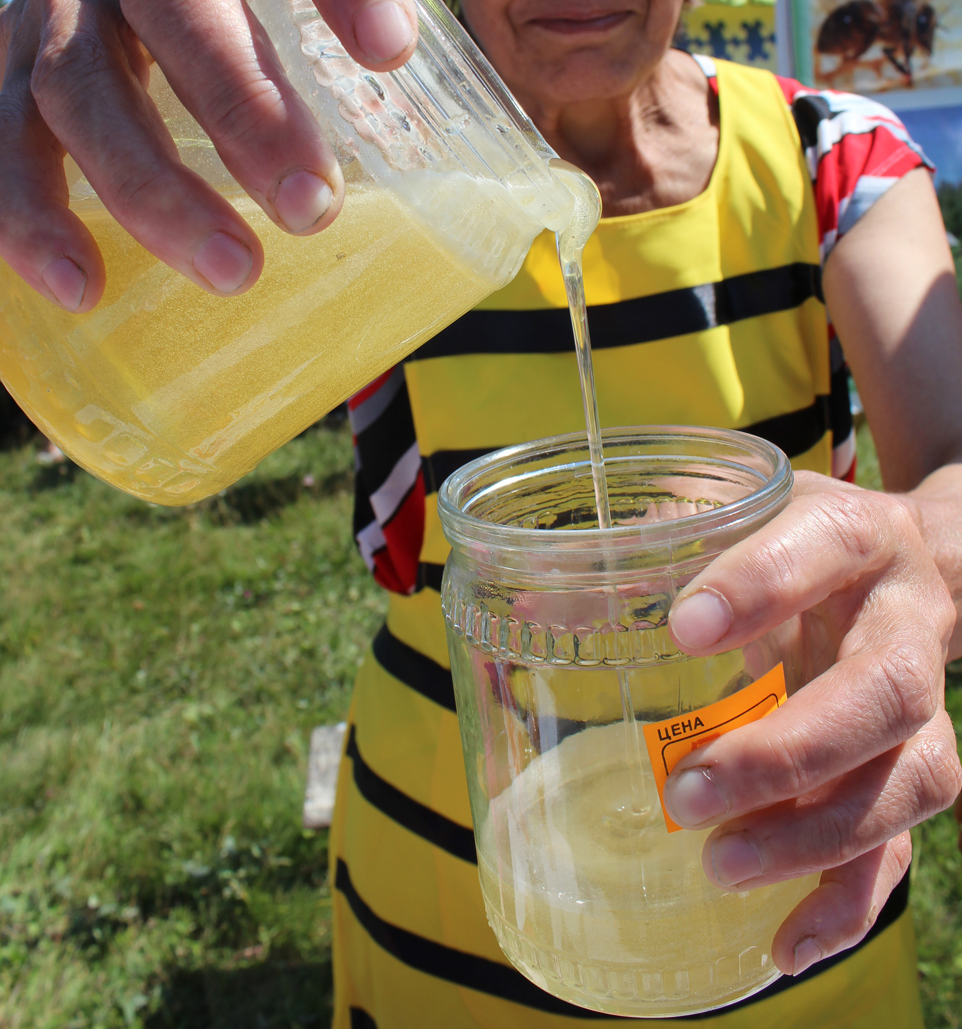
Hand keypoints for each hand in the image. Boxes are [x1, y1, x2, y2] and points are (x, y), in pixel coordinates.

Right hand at [0, 0, 416, 310]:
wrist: (72, 45)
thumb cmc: (231, 51)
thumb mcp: (298, 35)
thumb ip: (377, 93)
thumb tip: (511, 207)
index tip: (392, 54)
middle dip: (244, 105)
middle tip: (311, 206)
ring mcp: (60, 1)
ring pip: (86, 81)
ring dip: (154, 185)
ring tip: (233, 269)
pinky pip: (6, 145)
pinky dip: (39, 221)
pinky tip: (83, 286)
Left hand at [664, 471, 960, 976]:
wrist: (906, 566)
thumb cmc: (793, 540)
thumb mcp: (736, 513)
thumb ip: (651, 546)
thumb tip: (532, 596)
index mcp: (853, 536)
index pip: (822, 548)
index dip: (759, 587)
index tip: (683, 626)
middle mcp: (903, 622)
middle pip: (880, 693)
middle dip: (787, 753)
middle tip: (687, 791)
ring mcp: (922, 706)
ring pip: (909, 780)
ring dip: (815, 837)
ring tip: (720, 865)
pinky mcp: (912, 769)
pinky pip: (903, 846)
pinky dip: (848, 902)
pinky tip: (784, 943)